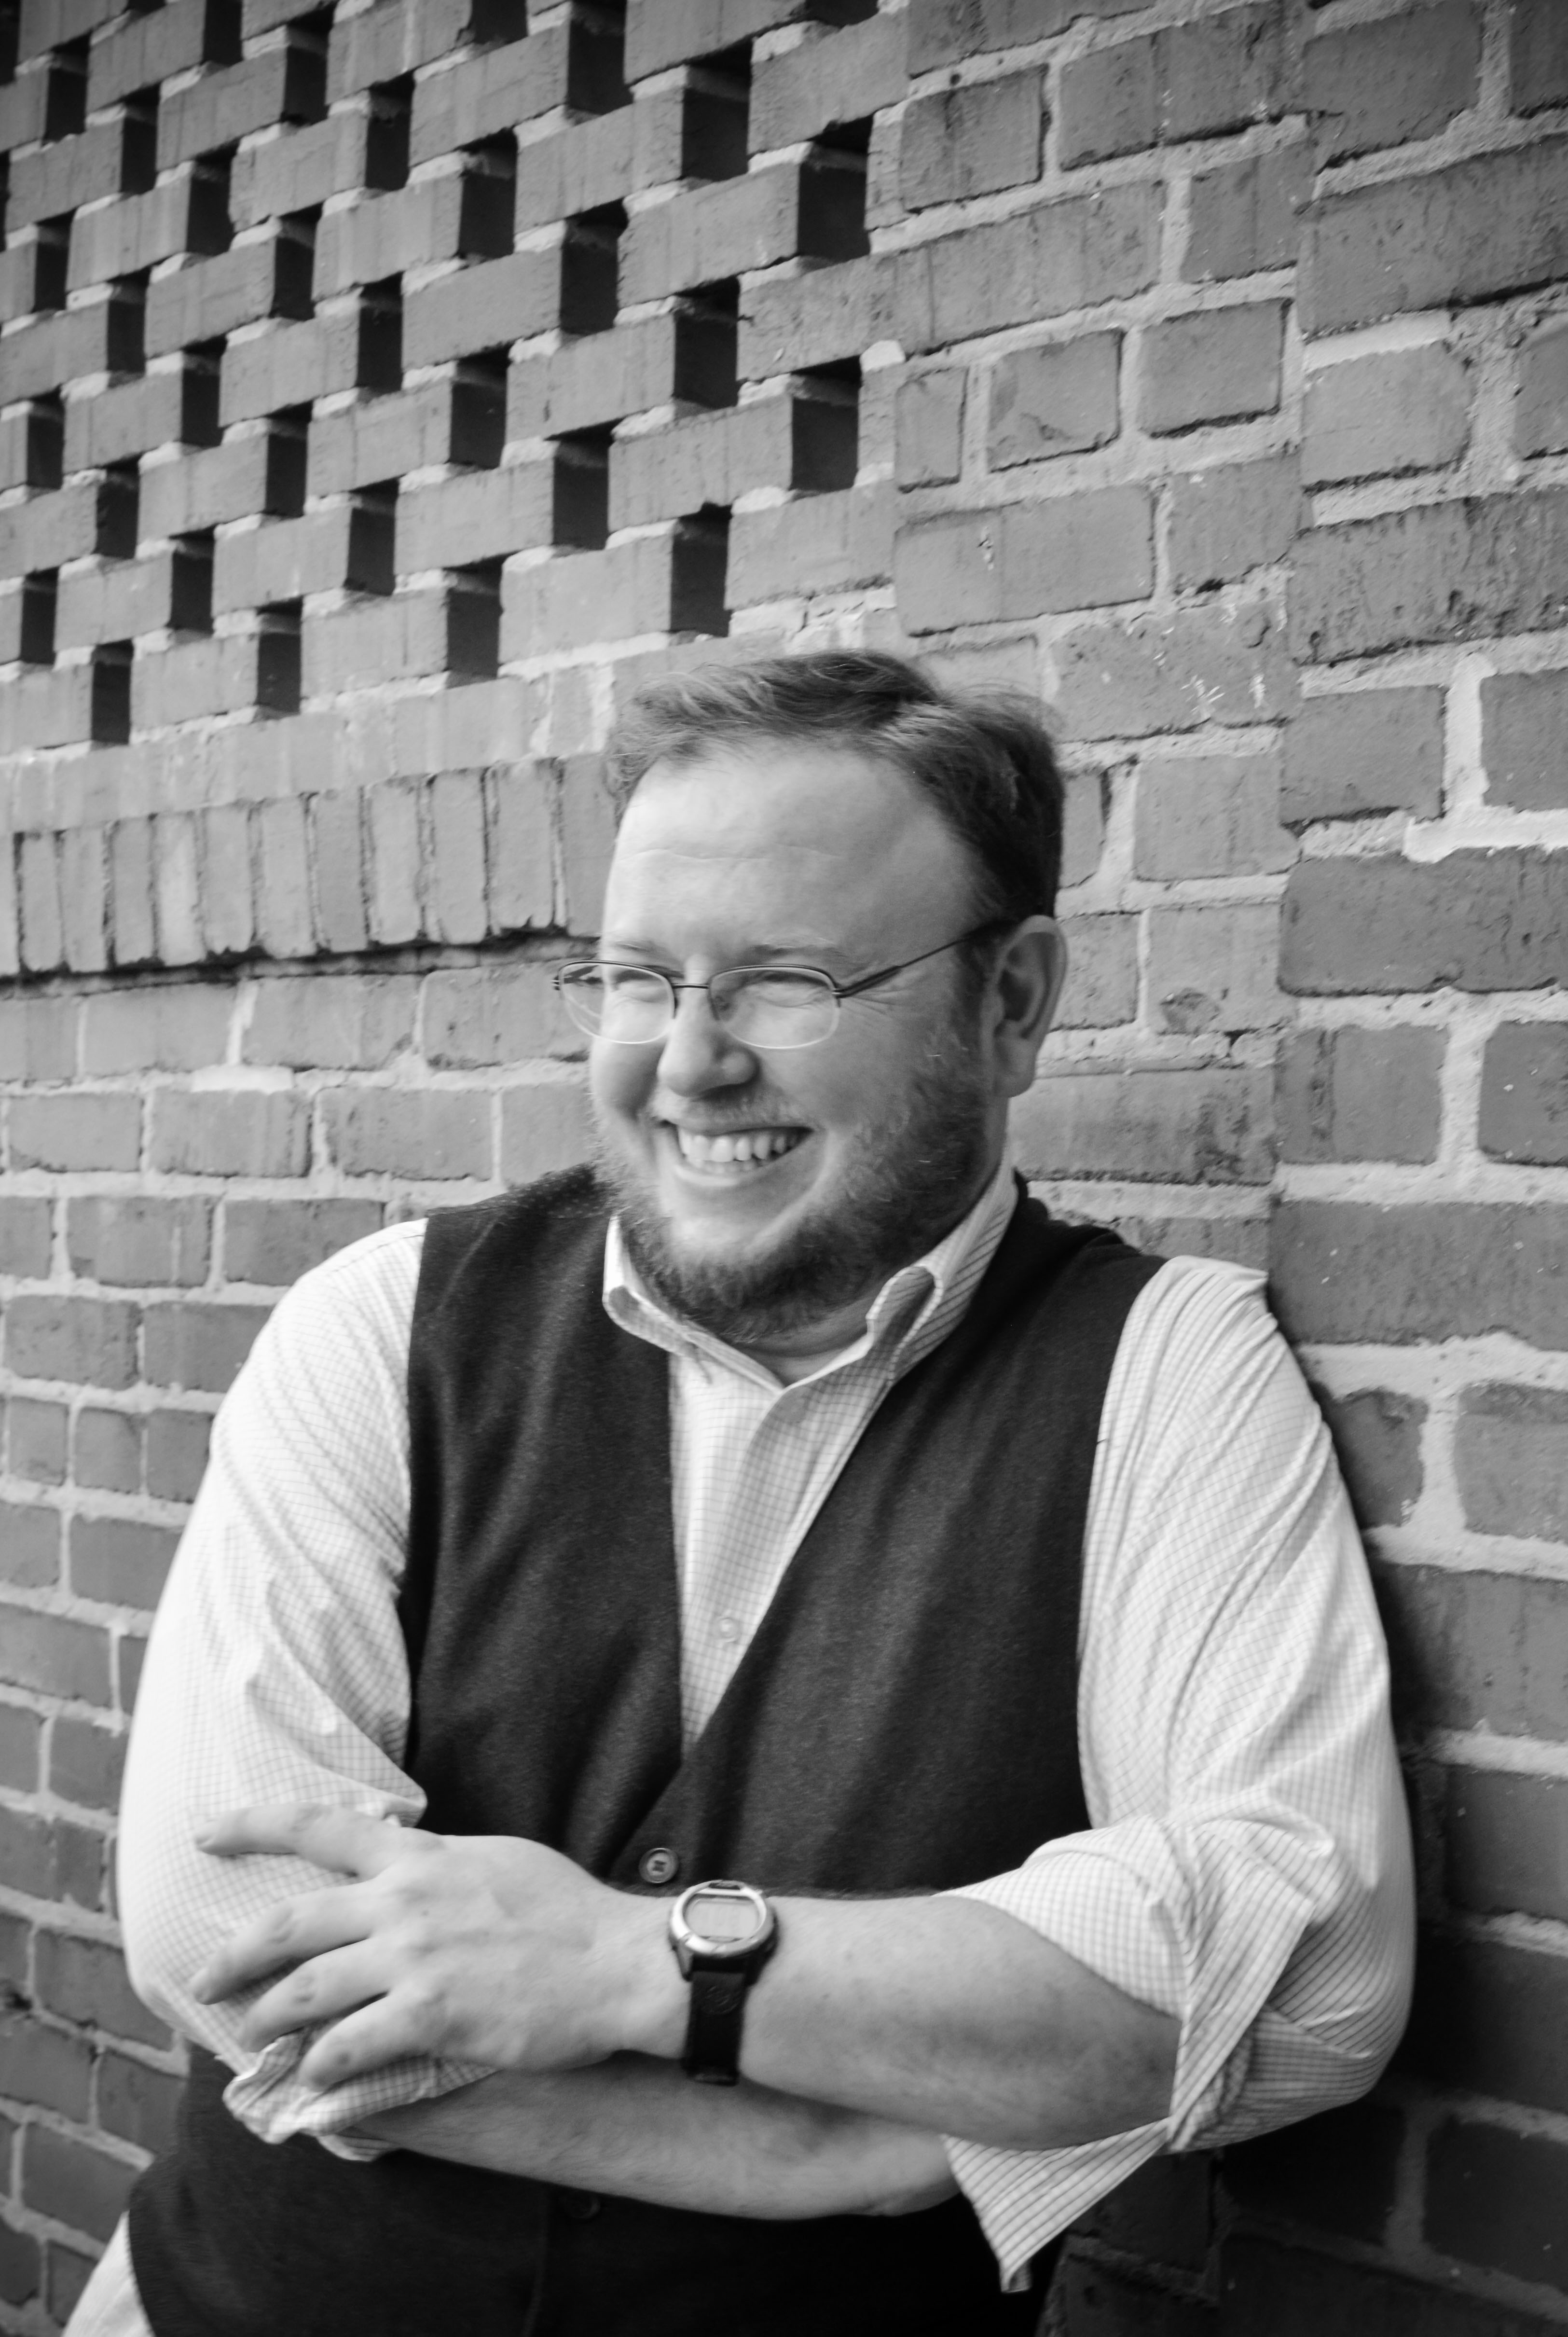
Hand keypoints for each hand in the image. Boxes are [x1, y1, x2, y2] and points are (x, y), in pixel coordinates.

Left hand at [189, 1805, 677, 2089]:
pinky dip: (321, 2067)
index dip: (253, 1826)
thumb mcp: (496, 1858)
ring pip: (308, 1989)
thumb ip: (439, 1863)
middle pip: (291, 1923)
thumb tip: (404, 1863)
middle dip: (234, 1954)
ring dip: (268, 2018)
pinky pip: (351, 2045)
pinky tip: (312, 2083)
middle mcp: (405, 1900)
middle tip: (202, 1978)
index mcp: (421, 1855)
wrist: (617, 1961)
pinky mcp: (432, 2016)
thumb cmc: (567, 1911)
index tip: (206, 1834)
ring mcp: (415, 1958)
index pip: (320, 1826)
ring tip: (251, 2037)